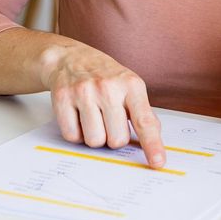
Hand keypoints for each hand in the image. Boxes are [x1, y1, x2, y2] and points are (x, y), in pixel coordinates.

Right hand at [41, 43, 165, 168]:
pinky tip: (78, 115)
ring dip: (94, 136)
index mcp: (131, 85)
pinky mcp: (62, 98)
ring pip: (94, 141)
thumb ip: (142, 112)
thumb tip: (153, 139)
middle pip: (117, 139)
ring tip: (93, 117)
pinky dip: (76, 133)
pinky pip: (72, 136)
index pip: (144, 121)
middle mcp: (108, 87)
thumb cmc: (104, 76)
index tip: (158, 162)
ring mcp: (83, 92)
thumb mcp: (130, 87)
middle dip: (113, 137)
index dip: (152, 144)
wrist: (70, 57)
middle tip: (109, 120)